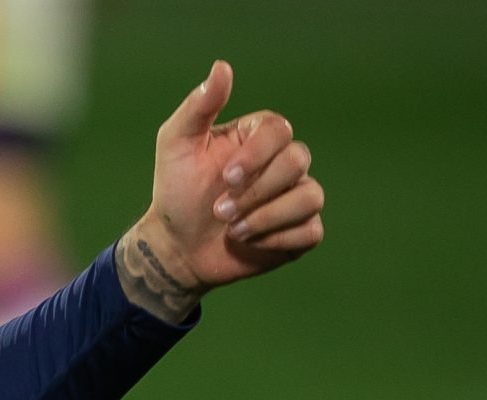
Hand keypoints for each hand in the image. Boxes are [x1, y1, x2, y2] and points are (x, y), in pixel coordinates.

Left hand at [119, 60, 324, 321]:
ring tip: (232, 230)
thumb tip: (222, 66)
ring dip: (266, 217)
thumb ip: (198, 107)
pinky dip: (278, 239)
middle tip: (219, 212)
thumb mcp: (176, 145)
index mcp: (259, 137)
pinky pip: (311, 231)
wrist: (177, 245)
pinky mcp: (300, 231)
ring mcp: (296, 195)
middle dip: (255, 191)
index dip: (258, 155)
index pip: (279, 131)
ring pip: (310, 197)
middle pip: (298, 161)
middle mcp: (284, 162)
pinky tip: (249, 243)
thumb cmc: (177, 191)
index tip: (226, 178)